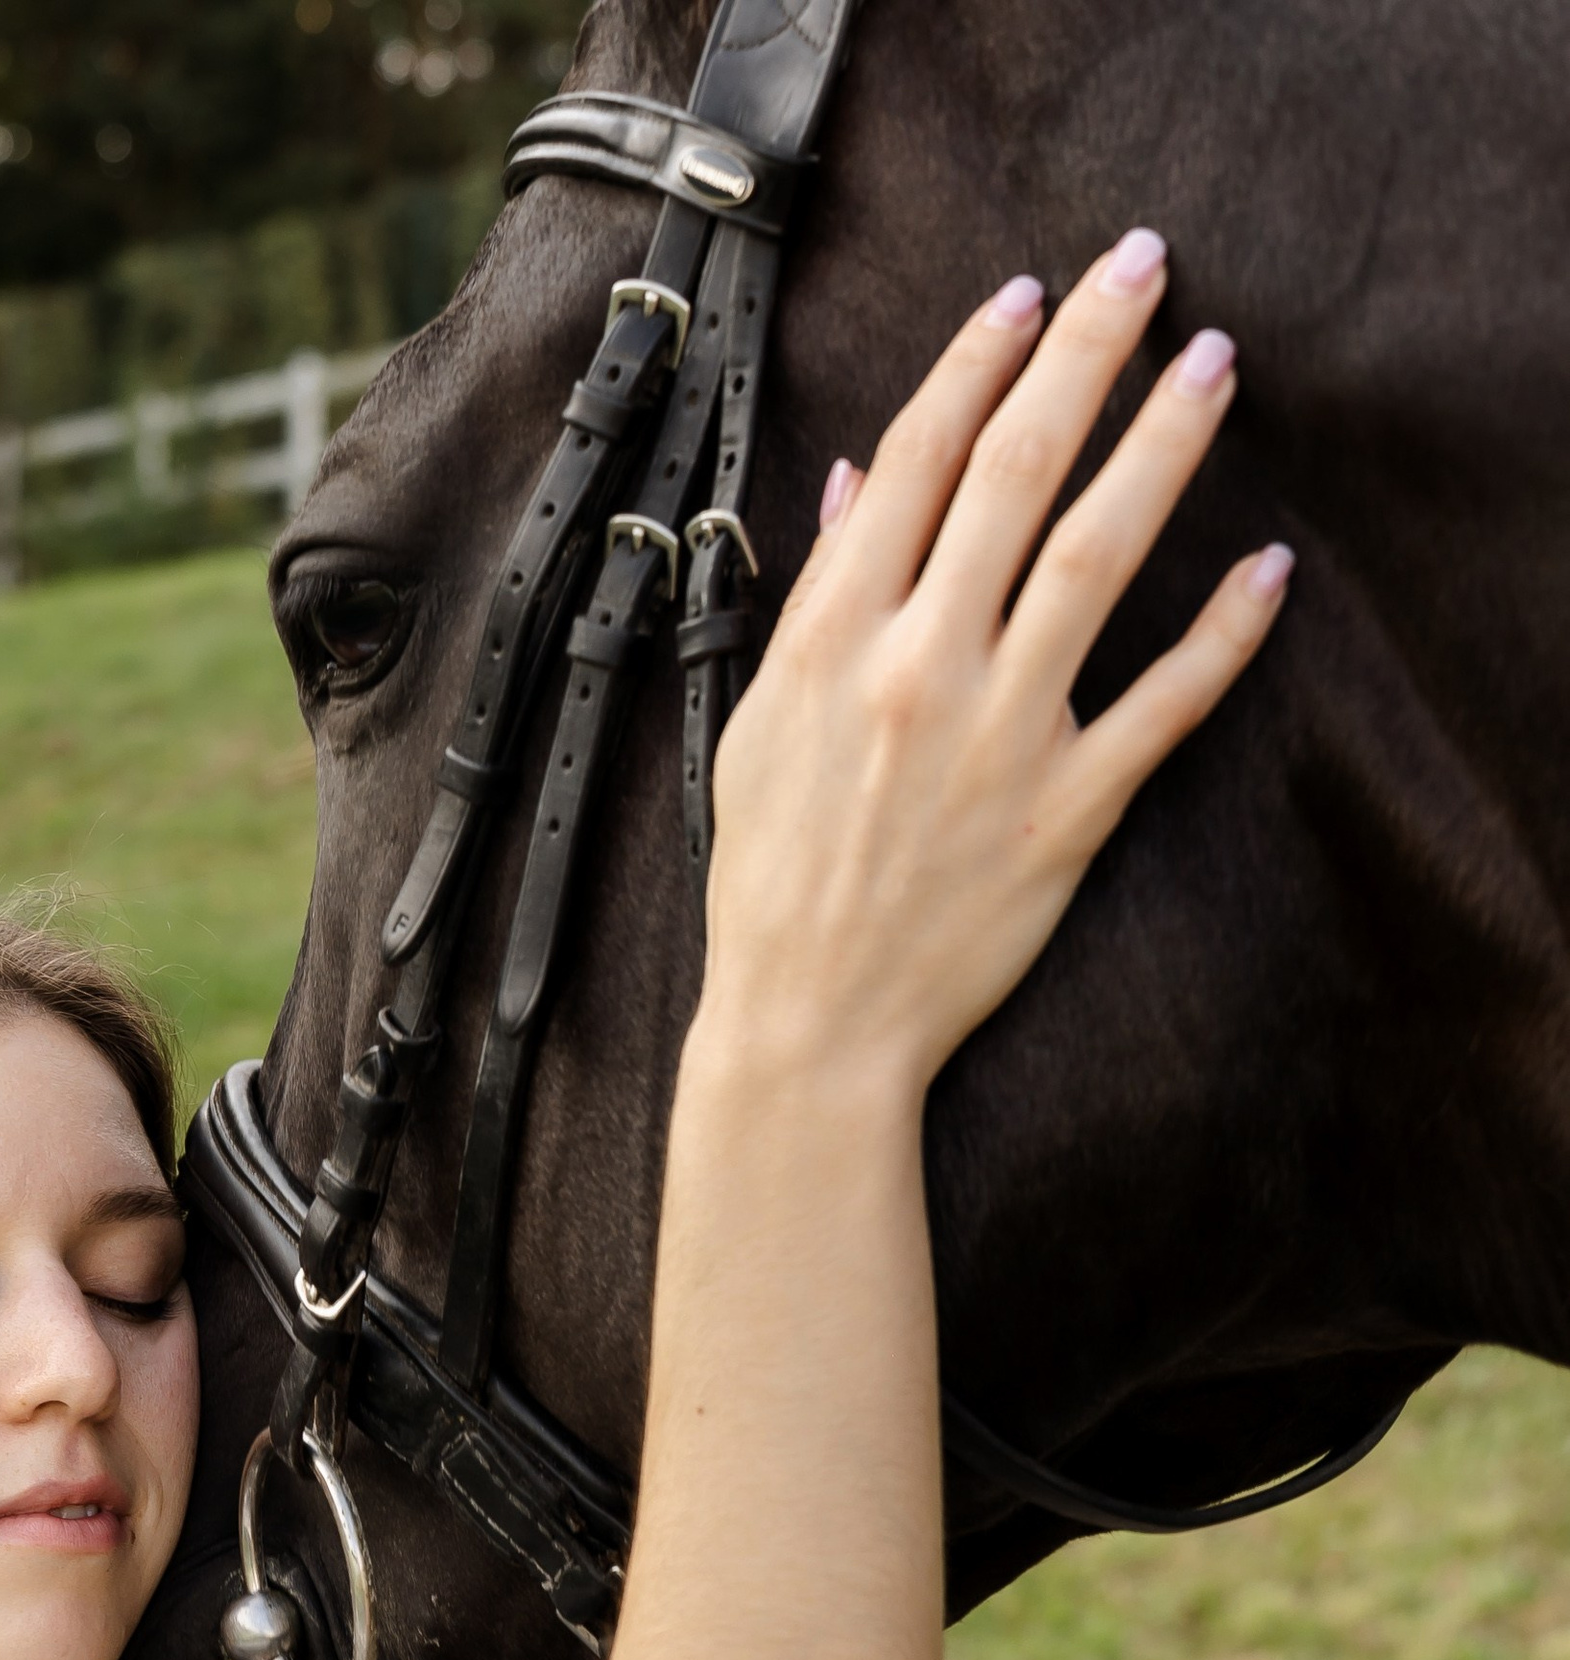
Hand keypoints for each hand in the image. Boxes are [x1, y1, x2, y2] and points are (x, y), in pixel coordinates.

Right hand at [703, 226, 1290, 1100]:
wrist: (811, 1025)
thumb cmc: (773, 885)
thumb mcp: (758, 726)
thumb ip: (818, 599)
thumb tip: (861, 485)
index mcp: (837, 642)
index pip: (916, 464)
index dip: (978, 363)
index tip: (1027, 295)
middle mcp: (921, 671)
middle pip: (1016, 474)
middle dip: (1086, 355)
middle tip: (1143, 270)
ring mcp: (1000, 740)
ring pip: (1097, 558)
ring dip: (1162, 447)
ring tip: (1211, 367)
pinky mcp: (1065, 814)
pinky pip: (1162, 707)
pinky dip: (1222, 636)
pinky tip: (1266, 570)